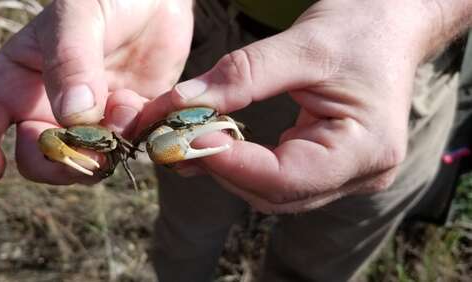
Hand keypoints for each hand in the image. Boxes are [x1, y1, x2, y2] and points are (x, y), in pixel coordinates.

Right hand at [0, 0, 192, 183]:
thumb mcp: (78, 15)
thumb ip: (71, 61)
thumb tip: (72, 117)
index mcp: (17, 79)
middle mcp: (48, 107)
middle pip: (35, 159)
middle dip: (54, 163)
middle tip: (80, 149)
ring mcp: (89, 121)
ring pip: (82, 165)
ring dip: (100, 155)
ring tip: (121, 114)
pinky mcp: (127, 125)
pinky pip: (126, 151)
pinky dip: (135, 139)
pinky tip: (143, 106)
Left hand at [135, 0, 447, 212]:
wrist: (392, 25)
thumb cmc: (360, 28)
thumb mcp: (303, 45)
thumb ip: (242, 77)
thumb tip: (179, 105)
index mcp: (366, 149)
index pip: (285, 177)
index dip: (229, 162)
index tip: (183, 137)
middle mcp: (360, 174)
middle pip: (274, 193)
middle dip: (221, 168)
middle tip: (175, 139)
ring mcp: (346, 176)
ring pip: (271, 192)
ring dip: (226, 169)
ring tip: (187, 140)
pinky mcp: (329, 167)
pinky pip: (278, 178)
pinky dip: (242, 164)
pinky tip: (216, 141)